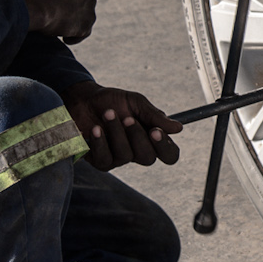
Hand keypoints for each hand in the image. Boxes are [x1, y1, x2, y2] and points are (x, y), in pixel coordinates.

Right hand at [16, 0, 95, 42]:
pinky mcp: (87, 23)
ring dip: (74, 18)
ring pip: (84, 12)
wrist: (32, 5)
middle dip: (71, 2)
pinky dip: (76, 35)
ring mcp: (89, 3)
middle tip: (55, 10)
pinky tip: (66, 38)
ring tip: (59, 25)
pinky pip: (84, 31)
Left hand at [63, 83, 181, 170]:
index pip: (169, 154)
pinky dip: (100, 142)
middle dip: (137, 136)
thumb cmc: (112, 101)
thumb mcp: (136, 102)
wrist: (84, 100)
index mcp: (152, 138)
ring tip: (107, 114)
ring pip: (125, 156)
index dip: (165, 147)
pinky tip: (95, 129)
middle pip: (148, 158)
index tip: (156, 130)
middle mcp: (138, 152)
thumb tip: (178, 128)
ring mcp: (119, 159)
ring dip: (116, 132)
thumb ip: (155, 116)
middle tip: (127, 118)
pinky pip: (105, 159)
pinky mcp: (101, 162)